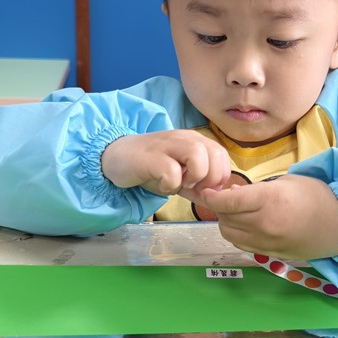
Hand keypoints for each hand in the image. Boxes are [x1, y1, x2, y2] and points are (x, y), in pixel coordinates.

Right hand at [101, 130, 230, 196]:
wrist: (115, 157)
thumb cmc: (150, 167)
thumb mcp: (179, 176)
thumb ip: (198, 185)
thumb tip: (217, 199)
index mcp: (194, 140)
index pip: (222, 155)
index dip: (219, 176)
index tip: (204, 188)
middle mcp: (184, 138)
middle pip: (215, 154)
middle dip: (210, 178)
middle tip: (193, 188)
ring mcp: (167, 145)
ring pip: (198, 156)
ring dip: (194, 177)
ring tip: (180, 184)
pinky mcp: (151, 157)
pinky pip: (172, 172)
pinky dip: (171, 185)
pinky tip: (162, 185)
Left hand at [193, 175, 337, 260]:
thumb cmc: (318, 196)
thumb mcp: (288, 181)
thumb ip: (259, 189)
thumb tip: (235, 193)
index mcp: (269, 201)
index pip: (227, 202)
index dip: (212, 196)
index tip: (207, 190)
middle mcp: (264, 225)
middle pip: (225, 219)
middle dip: (219, 208)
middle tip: (224, 197)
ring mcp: (267, 243)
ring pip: (230, 235)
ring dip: (226, 222)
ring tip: (235, 212)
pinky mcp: (271, 254)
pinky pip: (242, 245)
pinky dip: (238, 235)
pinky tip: (246, 225)